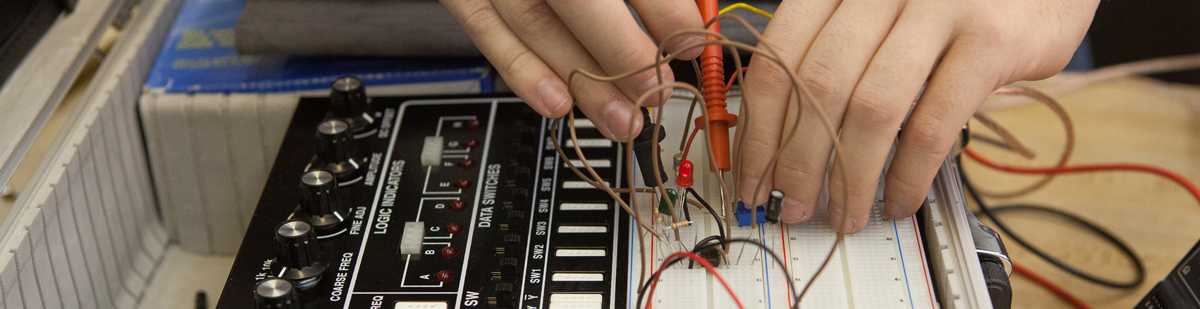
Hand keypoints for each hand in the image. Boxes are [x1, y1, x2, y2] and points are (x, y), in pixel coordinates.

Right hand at [440, 0, 703, 140]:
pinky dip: (521, 71)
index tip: (691, 40)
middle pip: (578, 0)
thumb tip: (685, 11)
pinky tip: (557, 104)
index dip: (663, 9)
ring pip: (533, 25)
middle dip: (623, 55)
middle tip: (658, 92)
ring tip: (621, 119)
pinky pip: (483, 30)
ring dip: (581, 81)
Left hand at [737, 0, 1097, 232]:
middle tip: (793, 206)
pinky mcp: (991, 38)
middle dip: (797, 163)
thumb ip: (836, 53)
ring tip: (846, 214)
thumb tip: (784, 138)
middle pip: (817, 89)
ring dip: (850, 178)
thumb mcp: (882, 8)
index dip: (759, 129)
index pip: (777, 60)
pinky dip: (909, 175)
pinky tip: (900, 199)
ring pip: (871, 110)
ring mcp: (938, 7)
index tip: (753, 176)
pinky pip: (933, 124)